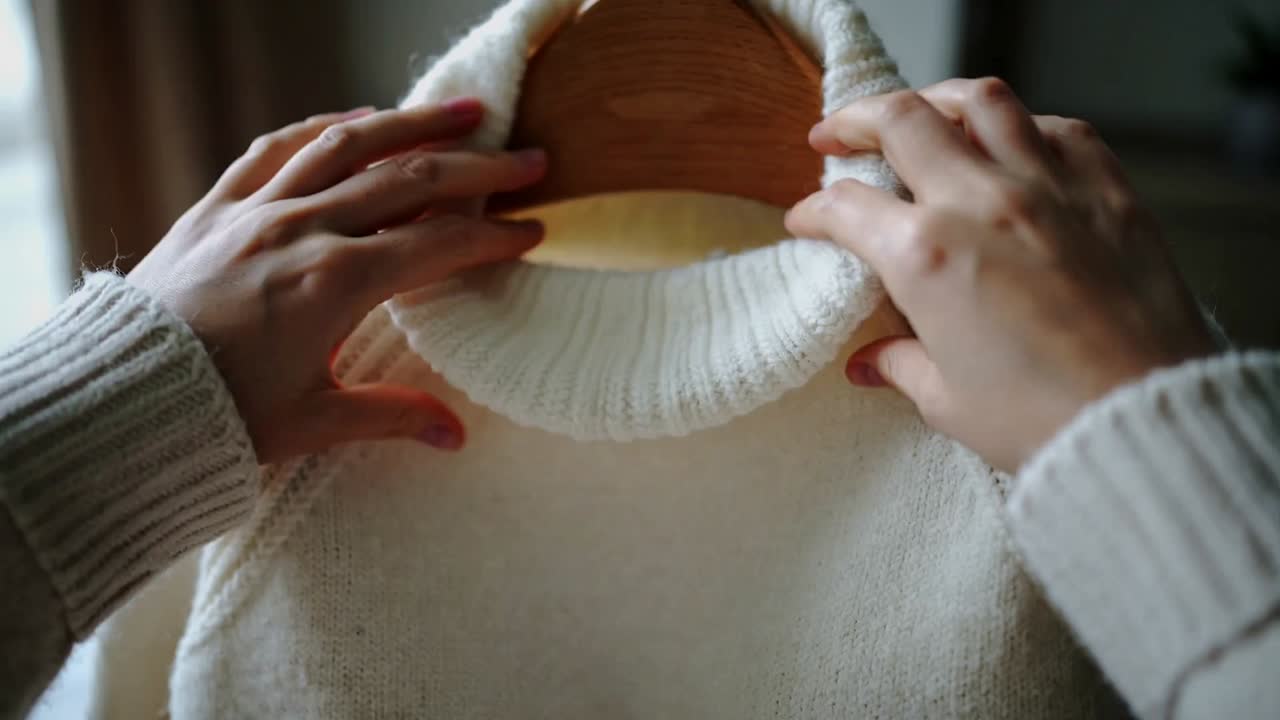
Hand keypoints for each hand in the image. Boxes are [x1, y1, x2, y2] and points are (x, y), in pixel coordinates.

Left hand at [128, 99, 546, 462]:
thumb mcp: (311, 422)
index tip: (534, 231)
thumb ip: (390, 417)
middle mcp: (301, 231)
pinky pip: (279, 148)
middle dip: (478, 171)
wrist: (120, 398)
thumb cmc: (216, 415)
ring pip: (349, 145)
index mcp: (334, 284)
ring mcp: (258, 210)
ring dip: (413, 123)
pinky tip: (361, 119)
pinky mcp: (218, 205)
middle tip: (529, 161)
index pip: (437, 246)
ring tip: (464, 112)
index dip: (493, 239)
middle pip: (409, 181)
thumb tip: (455, 435)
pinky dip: (326, 128)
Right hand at [785, 78, 1214, 470]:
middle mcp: (981, 201)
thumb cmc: (1043, 420)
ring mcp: (1047, 185)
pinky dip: (1021, 124)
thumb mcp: (949, 399)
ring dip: (935, 100)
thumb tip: (872, 359)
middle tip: (837, 136)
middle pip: (900, 120)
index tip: (807, 223)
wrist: (1143, 421)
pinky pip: (1057, 127)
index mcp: (926, 255)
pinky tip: (1010, 142)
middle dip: (854, 122)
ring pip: (979, 100)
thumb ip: (902, 363)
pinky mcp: (1106, 188)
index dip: (814, 212)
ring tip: (920, 114)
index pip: (846, 207)